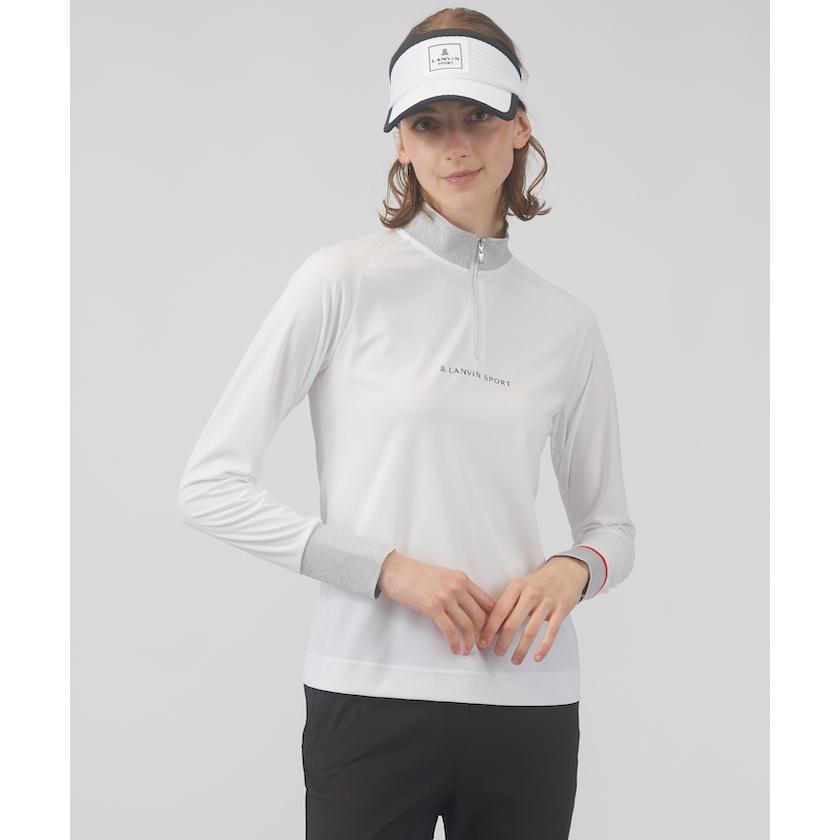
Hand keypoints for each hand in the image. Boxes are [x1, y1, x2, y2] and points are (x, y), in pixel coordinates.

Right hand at [377, 551, 496, 655]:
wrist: (396, 571)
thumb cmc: (417, 575)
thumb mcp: (444, 577)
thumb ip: (458, 589)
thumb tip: (469, 610)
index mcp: (462, 579)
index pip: (487, 601)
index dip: (493, 619)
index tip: (492, 632)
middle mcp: (457, 587)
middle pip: (480, 616)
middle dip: (483, 634)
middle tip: (481, 645)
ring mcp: (445, 597)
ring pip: (467, 625)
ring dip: (469, 642)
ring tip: (468, 650)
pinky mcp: (432, 607)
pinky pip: (450, 630)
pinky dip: (454, 643)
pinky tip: (454, 649)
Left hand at [477, 556, 589, 664]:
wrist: (566, 571)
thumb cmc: (539, 582)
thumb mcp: (521, 586)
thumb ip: (508, 603)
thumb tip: (491, 627)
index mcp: (516, 586)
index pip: (499, 610)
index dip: (489, 629)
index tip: (482, 642)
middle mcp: (531, 593)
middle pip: (512, 623)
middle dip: (503, 642)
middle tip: (497, 653)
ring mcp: (547, 602)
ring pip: (530, 631)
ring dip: (521, 649)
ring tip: (515, 660)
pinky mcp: (561, 609)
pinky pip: (551, 632)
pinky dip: (543, 647)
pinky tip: (537, 657)